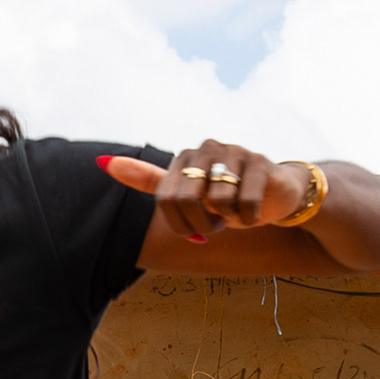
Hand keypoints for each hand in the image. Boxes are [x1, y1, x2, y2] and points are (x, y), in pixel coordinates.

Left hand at [106, 142, 308, 245]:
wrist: (276, 195)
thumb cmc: (226, 197)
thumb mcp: (184, 192)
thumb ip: (149, 180)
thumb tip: (103, 161)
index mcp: (184, 158)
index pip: (165, 200)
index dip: (180, 225)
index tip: (192, 231)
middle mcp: (206, 147)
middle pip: (187, 200)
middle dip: (202, 224)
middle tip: (215, 226)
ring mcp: (235, 151)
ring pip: (218, 201)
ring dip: (227, 219)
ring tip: (236, 212)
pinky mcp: (260, 162)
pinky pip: (244, 203)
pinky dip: (247, 218)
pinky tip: (254, 212)